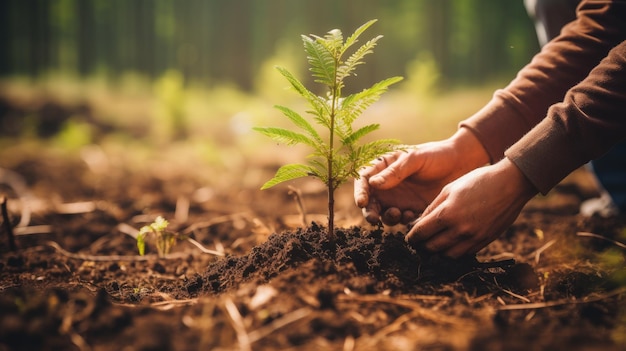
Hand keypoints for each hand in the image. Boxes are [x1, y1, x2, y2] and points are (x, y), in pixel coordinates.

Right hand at [354, 128, 489, 224]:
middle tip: (373, 219)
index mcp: (383, 168)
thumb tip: (373, 184)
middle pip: (370, 202)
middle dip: (369, 211)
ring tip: (398, 214)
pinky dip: (403, 221)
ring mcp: (399, 199)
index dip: (360, 192)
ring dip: (387, 217)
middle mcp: (388, 186)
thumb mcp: (415, 158)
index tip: (362, 202)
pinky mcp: (412, 210)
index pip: (364, 180)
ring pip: (384, 214)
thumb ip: (395, 171)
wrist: (461, 164)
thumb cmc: (436, 155)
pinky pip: (402, 221)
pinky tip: (411, 216)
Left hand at [406, 158, 537, 257]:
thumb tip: (419, 223)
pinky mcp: (485, 242)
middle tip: (420, 242)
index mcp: (447, 214)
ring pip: (447, 255)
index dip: (412, 237)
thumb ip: (432, 207)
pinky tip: (452, 243)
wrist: (510, 184)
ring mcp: (473, 238)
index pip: (421, 233)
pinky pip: (464, 254)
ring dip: (438, 251)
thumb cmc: (477, 181)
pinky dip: (455, 251)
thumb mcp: (449, 189)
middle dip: (423, 246)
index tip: (409, 238)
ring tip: (435, 244)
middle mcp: (459, 230)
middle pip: (432, 247)